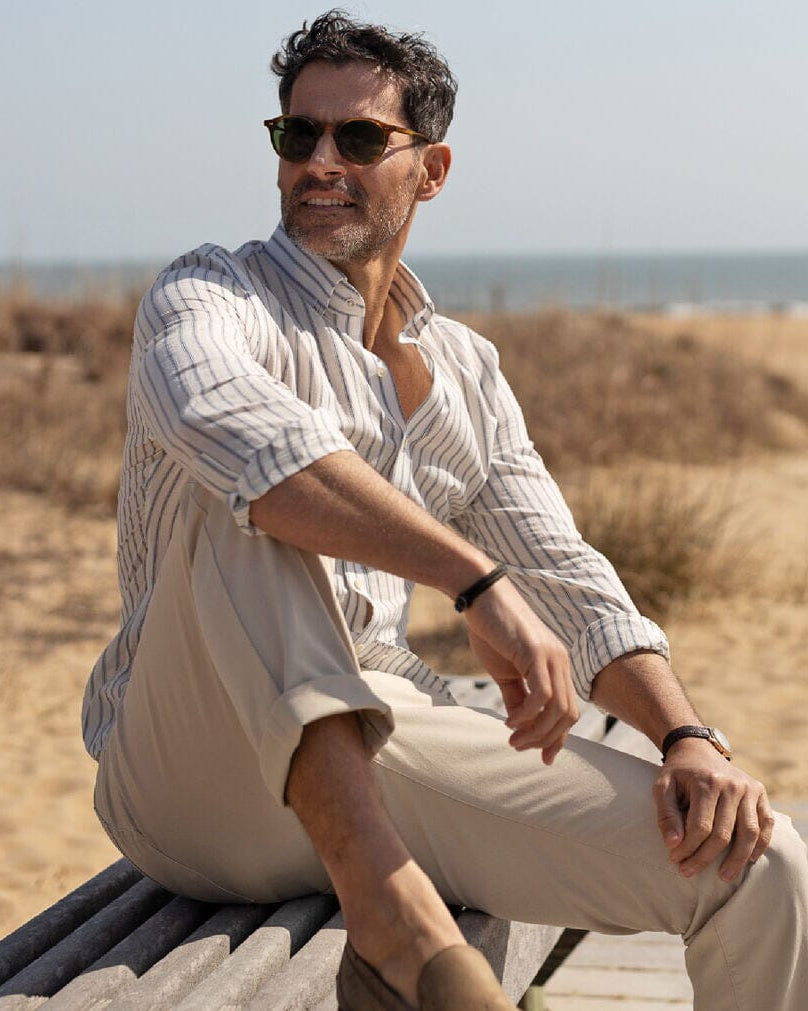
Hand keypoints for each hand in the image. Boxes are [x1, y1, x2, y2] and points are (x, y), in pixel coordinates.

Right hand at [464, 579, 578, 763]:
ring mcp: (551, 657)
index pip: (568, 711)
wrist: (479, 595)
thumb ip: (515, 696)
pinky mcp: (536, 652)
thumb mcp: (504, 670)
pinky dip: (527, 715)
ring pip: (557, 709)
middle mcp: (560, 662)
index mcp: (556, 666)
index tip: (542, 759)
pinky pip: (542, 695)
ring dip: (534, 732)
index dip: (557, 738)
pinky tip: (509, 721)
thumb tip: (519, 723)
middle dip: (545, 739)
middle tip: (517, 747)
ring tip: (511, 738)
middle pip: (567, 716)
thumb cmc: (490, 629)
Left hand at [653, 739, 774, 881]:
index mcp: (706, 782)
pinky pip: (765, 823)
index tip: (675, 859)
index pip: (700, 827)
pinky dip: (760, 844)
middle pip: (723, 834)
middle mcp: (732, 785)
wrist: (696, 748)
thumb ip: (666, 815)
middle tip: (689, 871)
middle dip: (704, 858)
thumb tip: (672, 844)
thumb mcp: (662, 786)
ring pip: (749, 833)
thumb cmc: (678, 772)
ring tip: (724, 877)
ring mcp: (749, 788)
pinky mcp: (760, 792)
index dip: (687, 848)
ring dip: (737, 860)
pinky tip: (749, 860)